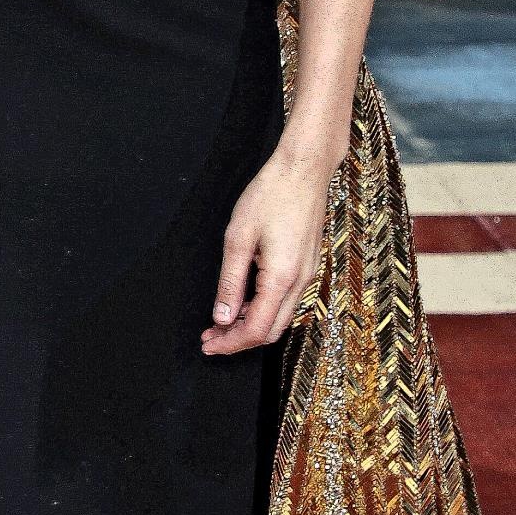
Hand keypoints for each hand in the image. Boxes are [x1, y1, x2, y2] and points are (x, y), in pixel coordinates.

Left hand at [203, 144, 329, 356]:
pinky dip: (264, 309)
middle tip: (211, 337)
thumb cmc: (271, 195)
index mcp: (282, 278)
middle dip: (239, 340)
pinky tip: (243, 302)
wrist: (304, 169)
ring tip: (222, 321)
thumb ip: (230, 282)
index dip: (230, 343)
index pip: (256, 330)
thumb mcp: (239, 238)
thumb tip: (222, 317)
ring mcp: (307, 274)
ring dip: (251, 325)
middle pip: (271, 330)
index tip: (208, 344)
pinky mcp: (307, 265)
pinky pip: (286, 300)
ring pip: (281, 317)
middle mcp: (300, 282)